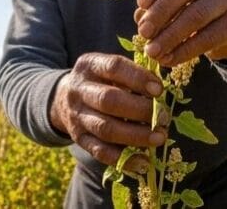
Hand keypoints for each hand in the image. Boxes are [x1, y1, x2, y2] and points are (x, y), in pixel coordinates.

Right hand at [49, 52, 165, 167]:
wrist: (63, 97)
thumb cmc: (100, 78)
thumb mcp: (110, 67)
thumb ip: (132, 73)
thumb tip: (160, 90)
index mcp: (90, 65)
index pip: (114, 67)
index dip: (138, 78)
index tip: (159, 90)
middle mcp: (79, 90)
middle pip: (109, 100)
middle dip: (139, 110)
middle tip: (163, 117)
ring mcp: (76, 116)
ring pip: (105, 128)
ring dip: (135, 135)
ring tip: (159, 138)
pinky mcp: (78, 138)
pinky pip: (99, 151)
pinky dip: (123, 158)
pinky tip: (143, 161)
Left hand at [135, 0, 226, 66]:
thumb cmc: (193, 11)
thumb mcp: (176, 3)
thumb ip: (157, 6)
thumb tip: (141, 17)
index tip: (140, 4)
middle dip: (161, 10)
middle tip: (143, 32)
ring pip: (196, 13)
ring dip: (170, 35)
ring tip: (152, 51)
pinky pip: (208, 37)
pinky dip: (184, 51)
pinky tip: (169, 60)